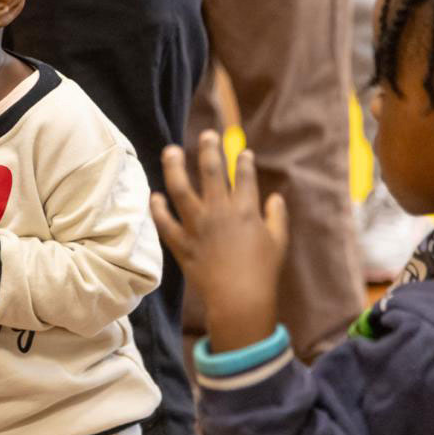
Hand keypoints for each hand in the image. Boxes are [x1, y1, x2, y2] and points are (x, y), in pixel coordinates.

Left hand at [150, 130, 288, 352]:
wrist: (239, 299)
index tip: (242, 152)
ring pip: (180, 188)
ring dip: (174, 167)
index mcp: (245, 210)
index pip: (243, 175)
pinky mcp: (181, 242)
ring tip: (171, 150)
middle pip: (210, 171)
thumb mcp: (278, 242)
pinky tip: (154, 195)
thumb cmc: (263, 272)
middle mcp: (218, 212)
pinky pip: (164, 222)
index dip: (243, 160)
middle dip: (209, 149)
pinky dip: (157, 208)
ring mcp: (197, 226)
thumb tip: (276, 198)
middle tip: (207, 135)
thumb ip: (277, 216)